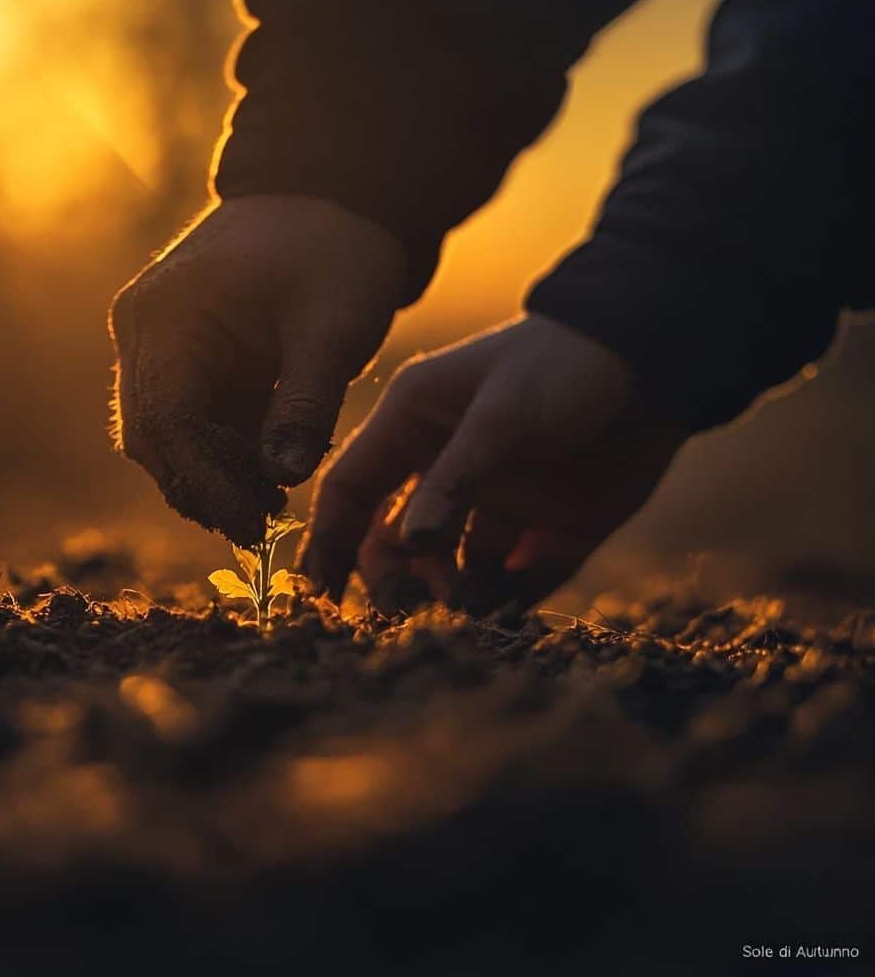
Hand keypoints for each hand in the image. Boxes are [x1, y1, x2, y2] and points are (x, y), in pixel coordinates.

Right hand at [109, 196, 412, 545]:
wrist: (331, 193)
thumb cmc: (335, 250)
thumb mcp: (332, 329)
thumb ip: (305, 405)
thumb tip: (283, 481)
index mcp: (166, 315)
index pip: (166, 422)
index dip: (206, 484)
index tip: (253, 527)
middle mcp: (144, 328)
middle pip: (153, 435)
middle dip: (204, 487)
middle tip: (261, 530)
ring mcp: (158, 339)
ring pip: (166, 433)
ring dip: (211, 474)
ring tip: (268, 508)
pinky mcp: (183, 350)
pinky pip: (190, 416)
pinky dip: (221, 451)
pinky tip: (265, 475)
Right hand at [301, 314, 687, 612]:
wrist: (657, 363)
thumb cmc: (561, 367)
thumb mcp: (501, 415)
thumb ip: (453, 480)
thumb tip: (409, 548)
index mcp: (415, 425)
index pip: (350, 487)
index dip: (328, 538)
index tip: (320, 593)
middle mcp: (447, 469)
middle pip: (395, 540)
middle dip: (394, 578)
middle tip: (407, 608)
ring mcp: (498, 502)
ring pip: (454, 567)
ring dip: (452, 594)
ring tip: (466, 609)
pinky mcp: (549, 528)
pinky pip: (519, 578)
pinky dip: (510, 601)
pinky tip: (508, 613)